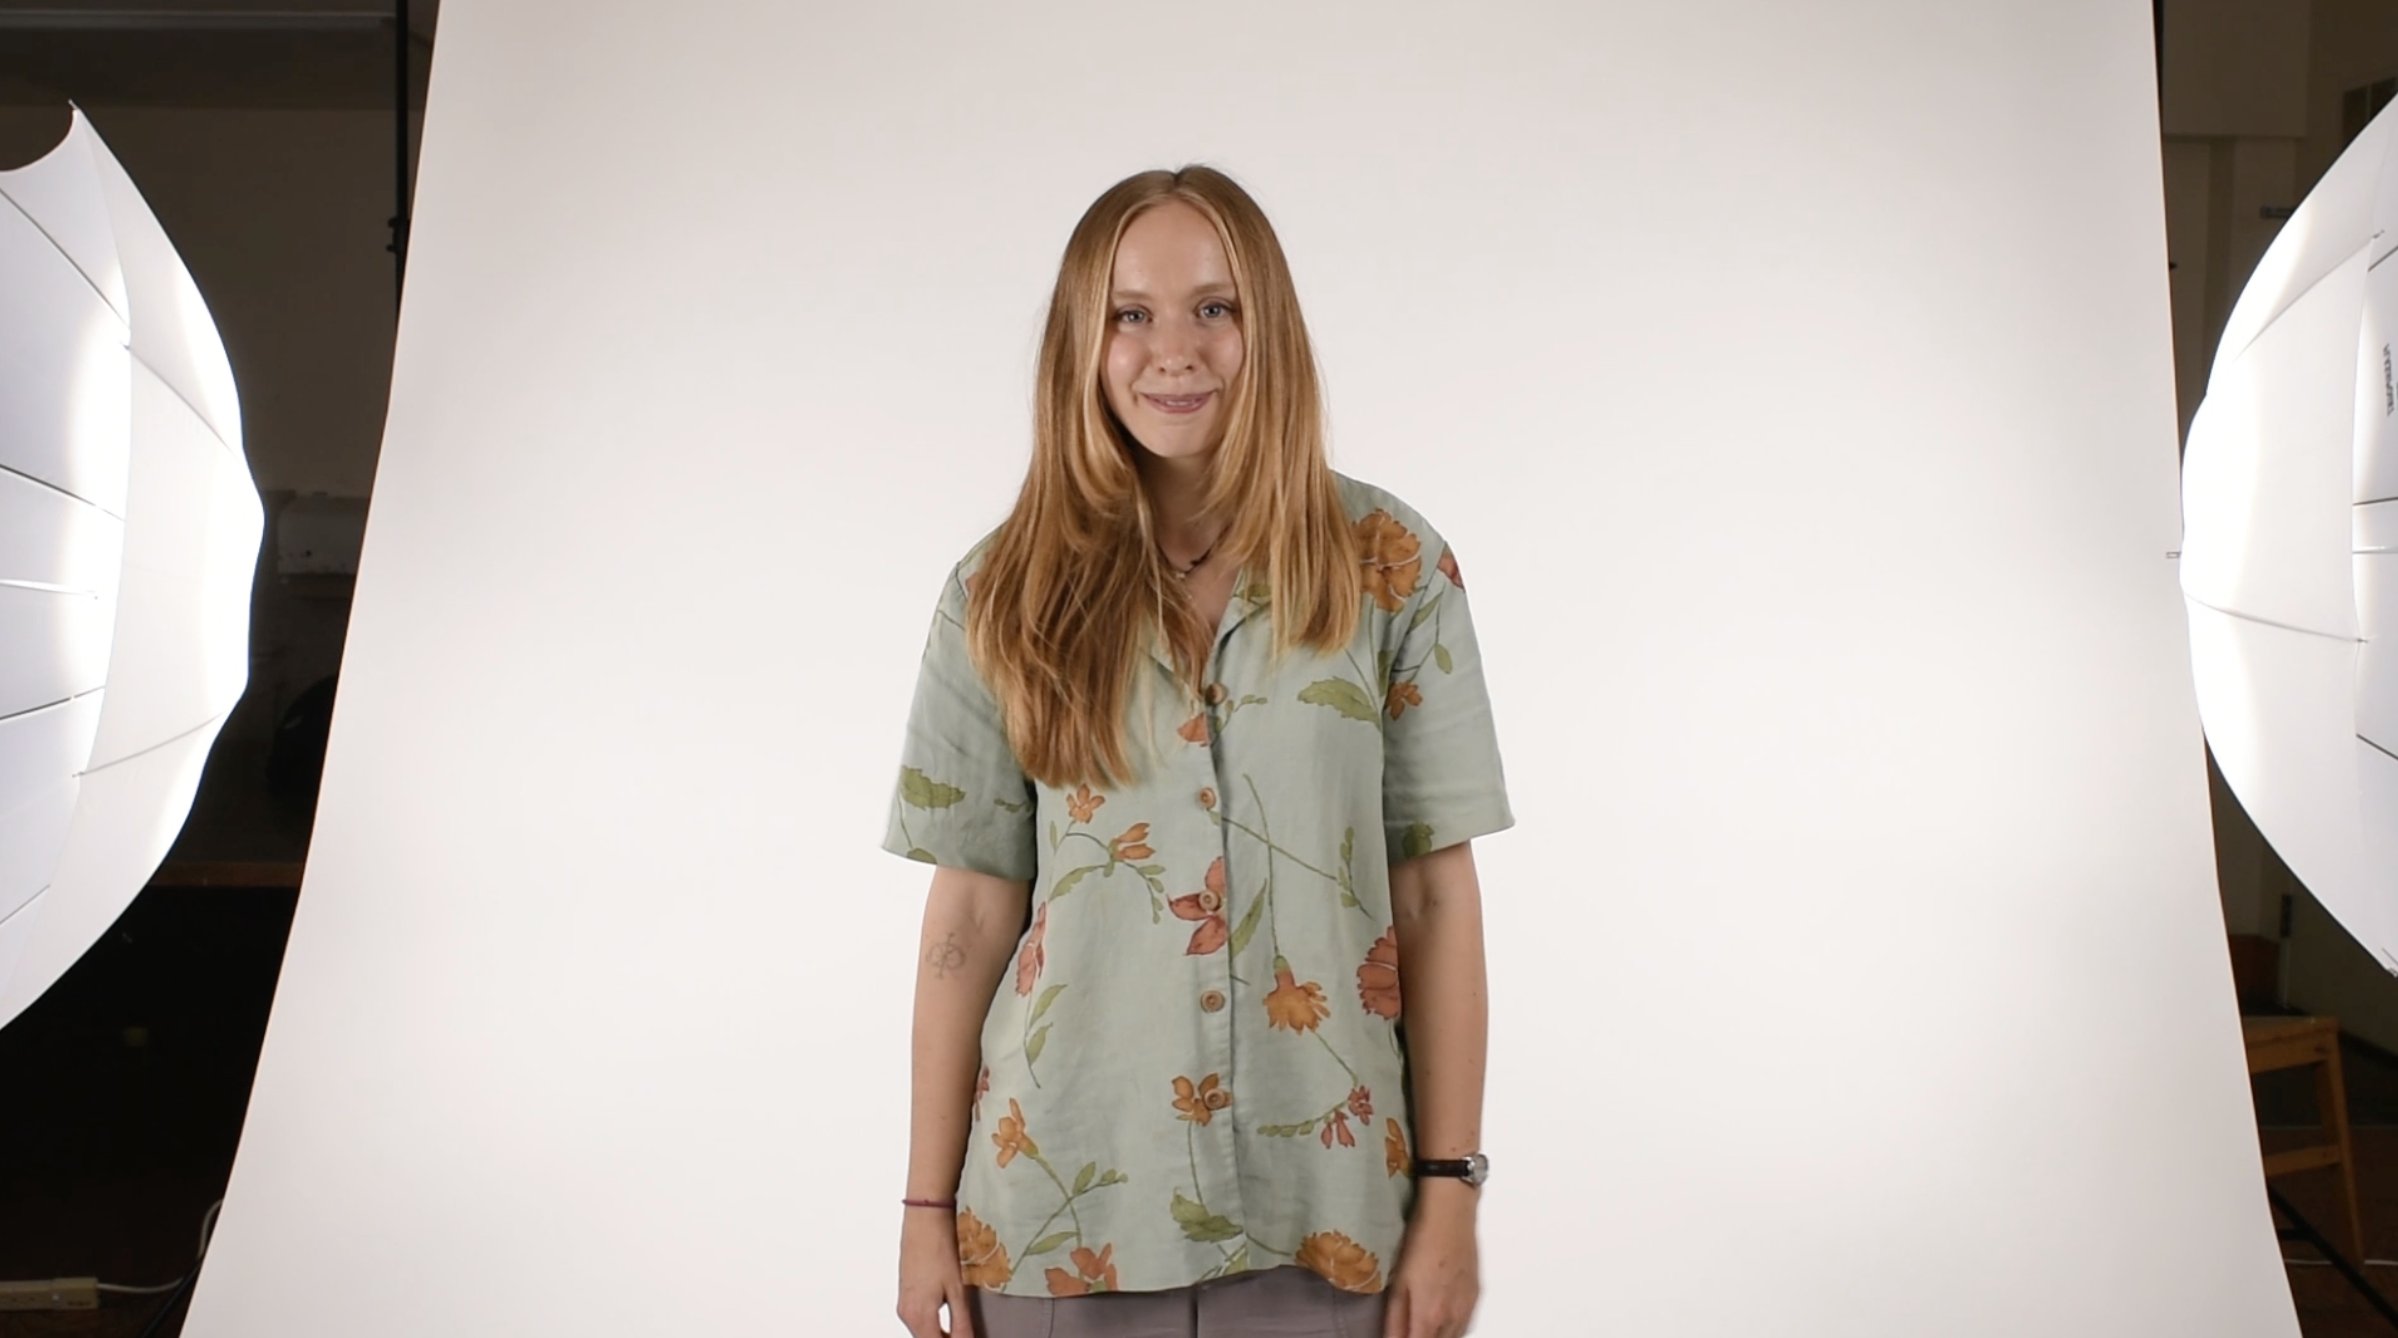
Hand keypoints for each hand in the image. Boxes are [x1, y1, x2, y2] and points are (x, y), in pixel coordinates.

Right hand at [897, 1209, 975, 1337]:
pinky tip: (950, 1317)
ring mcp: (904, 1304)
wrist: (923, 1218)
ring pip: (923, 1332)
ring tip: (962, 1330)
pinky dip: (934, 1324)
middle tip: (969, 1335)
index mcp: (919, 1316)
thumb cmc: (939, 1247)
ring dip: (941, 1335)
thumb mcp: (957, 1289)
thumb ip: (961, 1322)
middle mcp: (907, 1314)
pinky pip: (919, 1319)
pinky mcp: (906, 1294)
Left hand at [1383, 1189, 1478, 1337]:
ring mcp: (1468, 1307)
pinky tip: (1441, 1320)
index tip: (1395, 1337)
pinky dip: (1452, 1331)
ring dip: (1437, 1337)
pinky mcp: (1476, 1295)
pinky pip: (1465, 1325)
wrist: (1452, 1212)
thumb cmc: (1420, 1242)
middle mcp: (1454, 1318)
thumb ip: (1395, 1318)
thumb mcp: (1399, 1281)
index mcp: (1431, 1316)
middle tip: (1407, 1329)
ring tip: (1421, 1328)